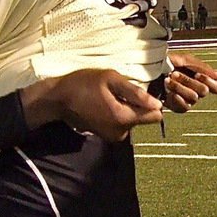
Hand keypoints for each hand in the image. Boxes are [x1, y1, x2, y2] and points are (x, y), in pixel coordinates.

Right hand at [22, 68, 163, 140]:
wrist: (57, 99)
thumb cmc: (83, 84)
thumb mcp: (110, 80)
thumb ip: (135, 93)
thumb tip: (158, 104)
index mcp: (123, 118)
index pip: (155, 117)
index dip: (152, 103)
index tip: (139, 92)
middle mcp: (121, 132)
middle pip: (143, 118)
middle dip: (136, 105)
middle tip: (117, 92)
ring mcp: (113, 136)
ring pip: (132, 120)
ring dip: (126, 108)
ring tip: (108, 96)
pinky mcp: (107, 135)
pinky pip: (122, 123)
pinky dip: (118, 113)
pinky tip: (104, 104)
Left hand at [164, 53, 216, 112]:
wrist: (146, 68)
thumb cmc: (165, 62)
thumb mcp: (185, 60)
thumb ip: (204, 68)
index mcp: (201, 80)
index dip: (209, 81)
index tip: (197, 74)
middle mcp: (196, 91)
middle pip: (204, 92)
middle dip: (189, 81)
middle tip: (175, 73)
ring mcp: (186, 100)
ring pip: (193, 99)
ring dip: (180, 87)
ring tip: (167, 79)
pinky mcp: (176, 107)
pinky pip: (184, 108)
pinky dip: (176, 99)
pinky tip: (168, 92)